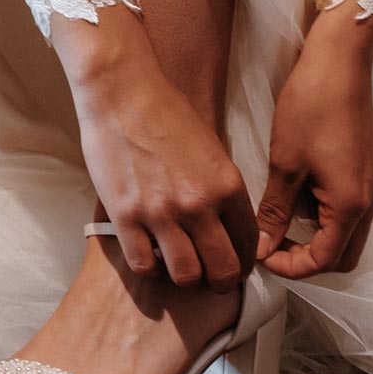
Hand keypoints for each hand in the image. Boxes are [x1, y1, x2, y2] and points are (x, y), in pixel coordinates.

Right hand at [74, 67, 257, 292]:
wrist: (123, 92)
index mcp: (227, 185)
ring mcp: (161, 212)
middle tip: (212, 280)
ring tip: (178, 266)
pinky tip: (148, 253)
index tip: (236, 265)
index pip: (249, 243)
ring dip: (185, 277)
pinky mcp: (126, 215)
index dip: (245, 262)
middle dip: (221, 281)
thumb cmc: (166, 113)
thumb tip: (226, 224)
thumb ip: (221, 190)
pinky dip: (149, 265)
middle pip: (223, 270)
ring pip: (186, 276)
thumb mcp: (212, 149)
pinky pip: (144, 264)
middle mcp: (199, 203)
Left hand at [256, 29, 372, 278]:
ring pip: (348, 234)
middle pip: (343, 256)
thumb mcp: (285, 164)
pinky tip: (297, 197)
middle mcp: (369, 202)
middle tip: (272, 244)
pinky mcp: (366, 171)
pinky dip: (325, 218)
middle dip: (307, 259)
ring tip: (280, 222)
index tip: (262, 253)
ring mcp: (371, 186)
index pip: (324, 260)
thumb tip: (262, 246)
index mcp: (350, 205)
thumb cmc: (312, 107)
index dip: (290, 266)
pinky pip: (350, 211)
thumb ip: (275, 212)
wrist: (340, 62)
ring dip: (316, 238)